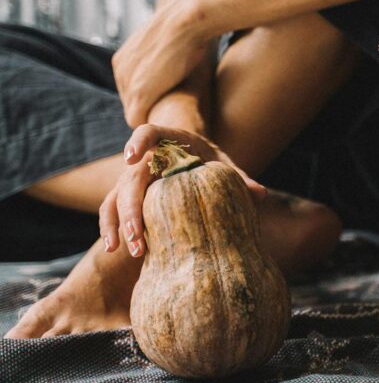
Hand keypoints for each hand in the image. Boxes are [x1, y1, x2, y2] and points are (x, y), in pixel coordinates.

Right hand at [99, 124, 266, 258]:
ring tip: (124, 248)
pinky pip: (112, 209)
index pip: (148, 133)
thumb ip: (238, 176)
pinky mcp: (126, 195)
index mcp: (167, 141)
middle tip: (137, 235)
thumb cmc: (207, 157)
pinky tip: (115, 248)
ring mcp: (131, 178)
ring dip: (118, 222)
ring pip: (114, 197)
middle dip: (131, 208)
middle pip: (129, 179)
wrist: (188, 153)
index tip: (131, 158)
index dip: (138, 143)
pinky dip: (112, 227)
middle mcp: (143, 158)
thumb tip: (261, 194)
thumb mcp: (222, 161)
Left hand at [113, 0, 211, 127]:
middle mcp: (120, 71)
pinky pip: (137, 120)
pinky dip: (148, 125)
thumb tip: (176, 56)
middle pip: (129, 101)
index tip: (166, 100)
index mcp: (122, 59)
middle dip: (148, 106)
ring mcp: (128, 82)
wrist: (186, 20)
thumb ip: (159, 54)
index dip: (148, 96)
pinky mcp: (140, 94)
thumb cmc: (185, 25)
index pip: (128, 88)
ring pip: (132, 111)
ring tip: (169, 117)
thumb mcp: (166, 40)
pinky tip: (164, 125)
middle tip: (169, 110)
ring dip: (149, 116)